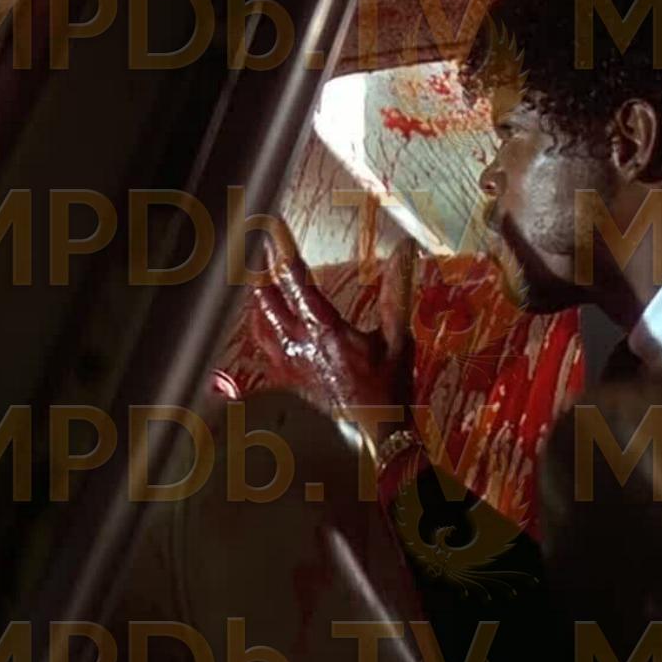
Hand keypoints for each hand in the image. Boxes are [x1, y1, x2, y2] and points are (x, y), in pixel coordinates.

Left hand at [248, 230, 416, 413]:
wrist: (374, 436)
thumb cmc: (389, 389)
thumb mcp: (398, 337)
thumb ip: (397, 290)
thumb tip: (406, 251)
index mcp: (326, 330)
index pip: (295, 279)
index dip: (280, 248)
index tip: (270, 225)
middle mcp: (300, 345)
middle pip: (266, 296)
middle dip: (261, 267)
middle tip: (257, 244)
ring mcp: (288, 363)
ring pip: (258, 321)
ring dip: (257, 295)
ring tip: (255, 274)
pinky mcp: (285, 379)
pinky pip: (261, 345)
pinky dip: (258, 324)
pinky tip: (261, 317)